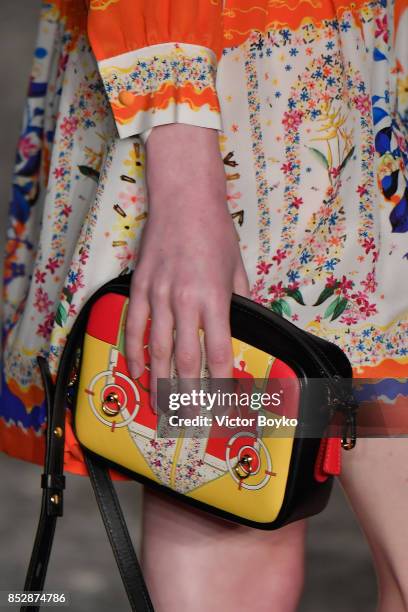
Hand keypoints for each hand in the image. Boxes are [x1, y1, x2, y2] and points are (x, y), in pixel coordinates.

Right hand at [125, 124, 249, 410]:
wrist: (184, 200)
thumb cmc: (215, 233)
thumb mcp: (237, 268)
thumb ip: (242, 303)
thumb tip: (248, 330)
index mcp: (214, 298)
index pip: (219, 351)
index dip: (221, 383)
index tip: (222, 406)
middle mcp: (184, 300)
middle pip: (185, 359)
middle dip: (188, 394)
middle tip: (190, 419)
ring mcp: (158, 295)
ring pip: (157, 349)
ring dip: (159, 382)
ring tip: (163, 407)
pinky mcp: (139, 287)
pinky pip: (134, 327)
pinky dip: (135, 352)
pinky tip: (137, 372)